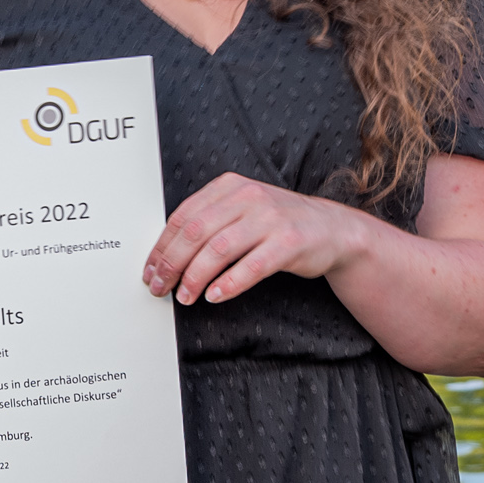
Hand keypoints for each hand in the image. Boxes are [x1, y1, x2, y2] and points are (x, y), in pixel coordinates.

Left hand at [142, 171, 364, 305]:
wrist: (333, 229)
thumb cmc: (279, 223)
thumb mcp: (242, 209)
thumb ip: (210, 221)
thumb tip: (167, 254)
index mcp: (230, 186)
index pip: (183, 216)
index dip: (162, 246)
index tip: (150, 270)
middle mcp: (248, 197)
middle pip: (195, 233)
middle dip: (172, 264)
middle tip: (160, 287)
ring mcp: (270, 218)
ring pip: (218, 250)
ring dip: (195, 278)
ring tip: (185, 296)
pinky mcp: (289, 242)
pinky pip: (251, 267)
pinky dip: (228, 284)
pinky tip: (214, 296)